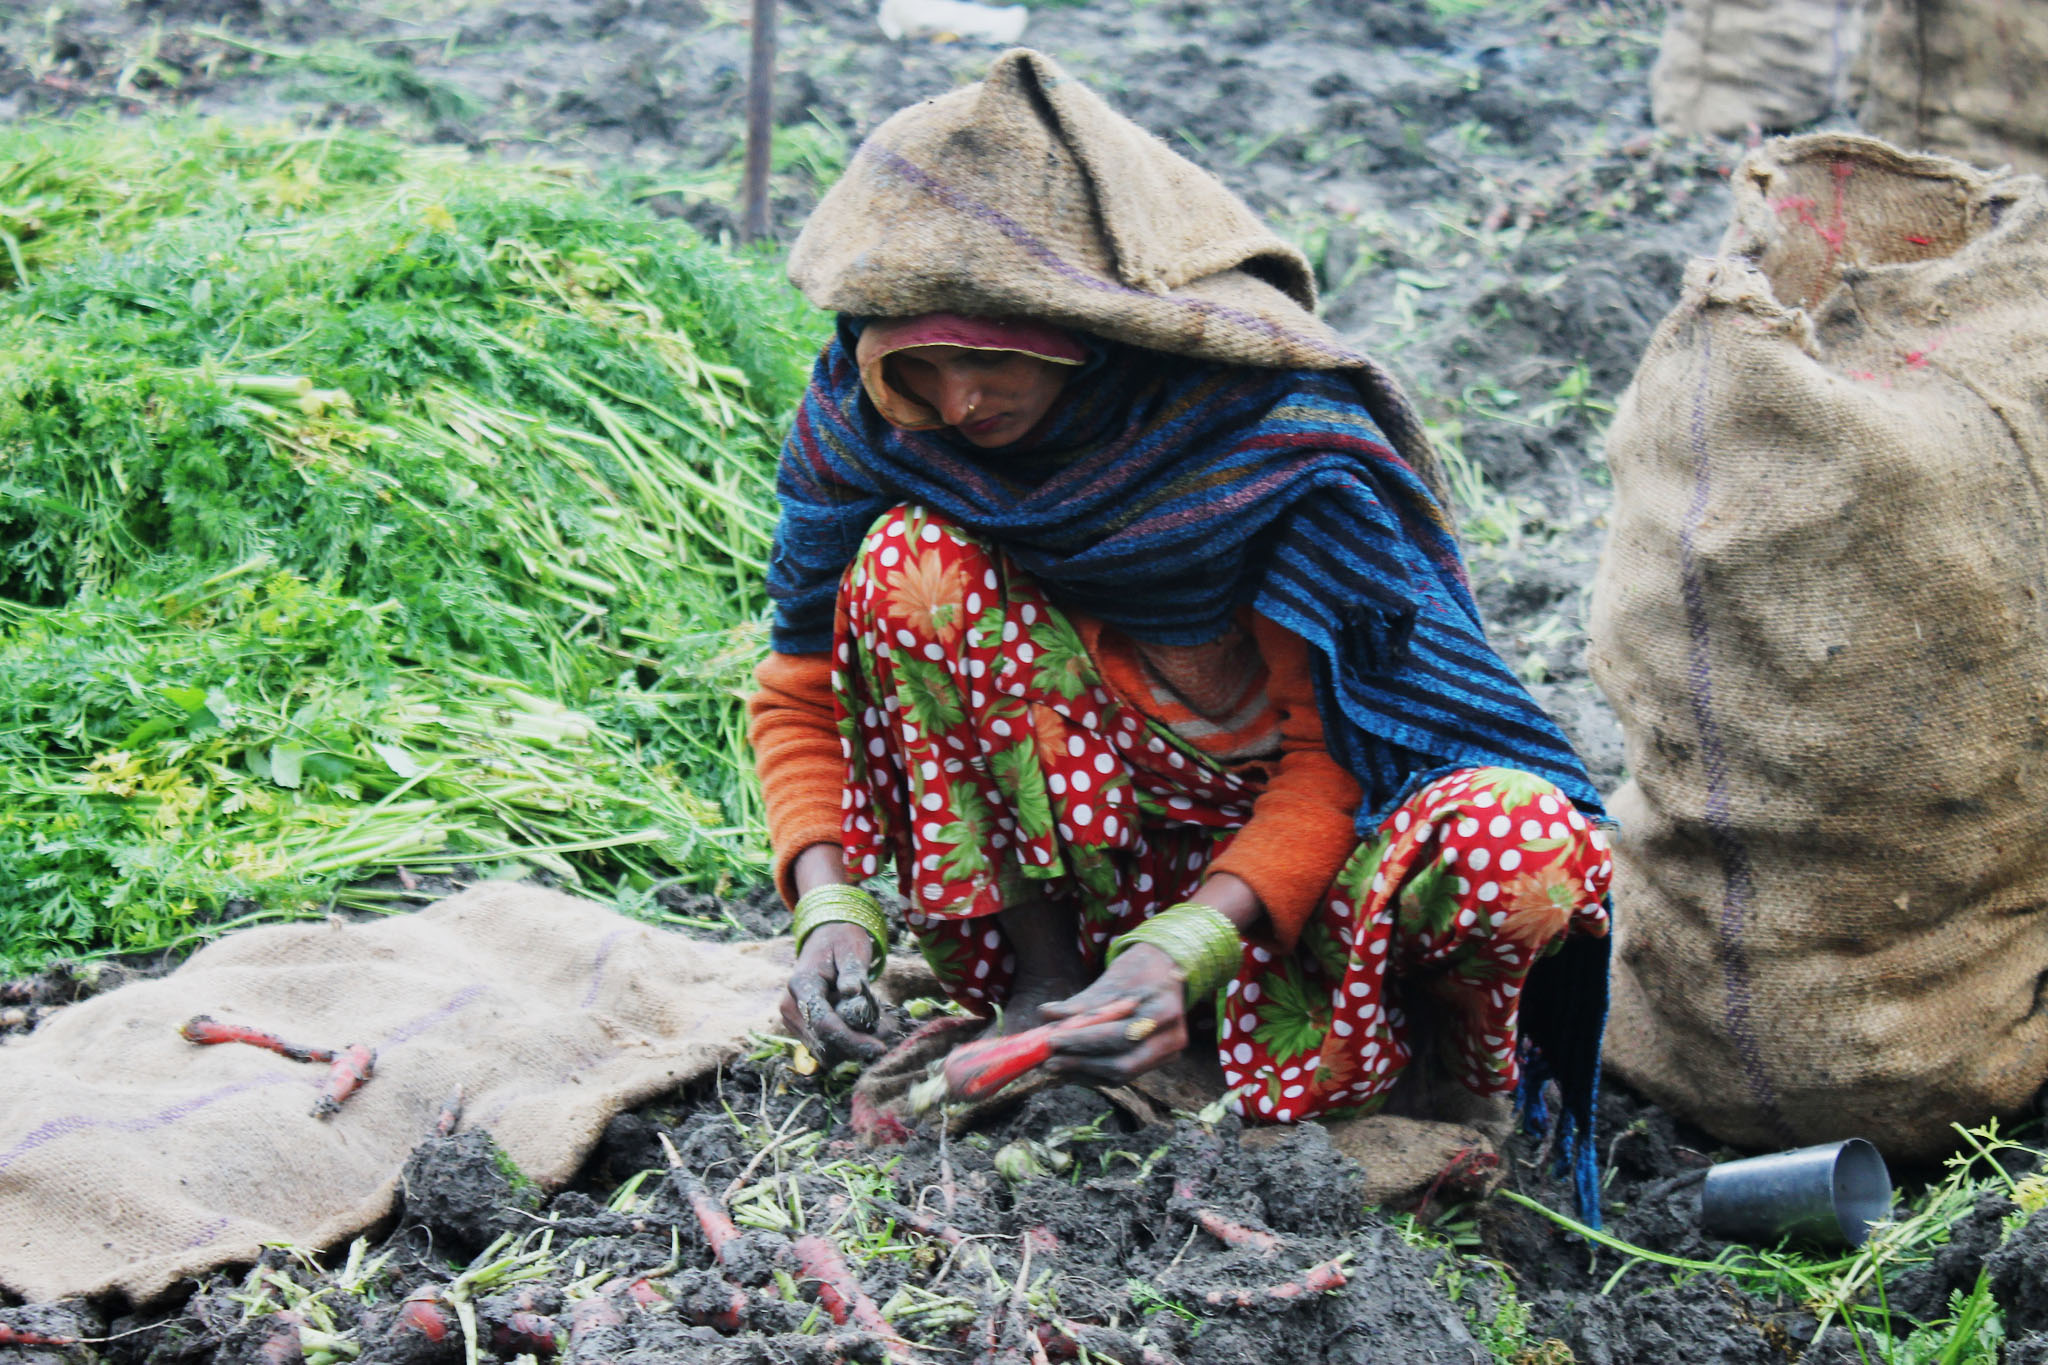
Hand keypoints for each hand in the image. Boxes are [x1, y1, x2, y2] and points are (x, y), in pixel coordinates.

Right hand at [780, 920, 885, 1062]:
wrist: (827, 938)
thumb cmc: (842, 942)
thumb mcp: (852, 949)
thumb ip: (852, 971)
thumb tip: (851, 990)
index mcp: (802, 984)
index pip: (823, 1023)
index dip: (852, 1040)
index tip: (880, 1047)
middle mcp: (791, 1006)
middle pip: (824, 1042)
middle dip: (856, 1044)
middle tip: (886, 1031)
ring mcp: (794, 1019)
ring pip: (825, 1051)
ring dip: (852, 1045)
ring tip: (874, 1022)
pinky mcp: (802, 1027)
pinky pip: (825, 1047)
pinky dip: (846, 1043)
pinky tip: (862, 1026)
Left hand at [1038, 944, 1187, 1083]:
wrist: (1166, 970)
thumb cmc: (1138, 970)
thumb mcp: (1112, 979)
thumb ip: (1081, 1003)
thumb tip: (1045, 1015)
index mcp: (1165, 1012)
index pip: (1121, 1035)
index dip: (1084, 1041)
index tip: (1052, 1039)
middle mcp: (1171, 1039)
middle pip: (1123, 1064)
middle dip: (1081, 1063)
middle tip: (1048, 1061)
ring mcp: (1166, 1054)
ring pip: (1121, 1075)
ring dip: (1083, 1073)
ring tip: (1053, 1066)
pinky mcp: (1155, 1063)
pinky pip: (1121, 1076)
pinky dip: (1093, 1074)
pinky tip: (1069, 1070)